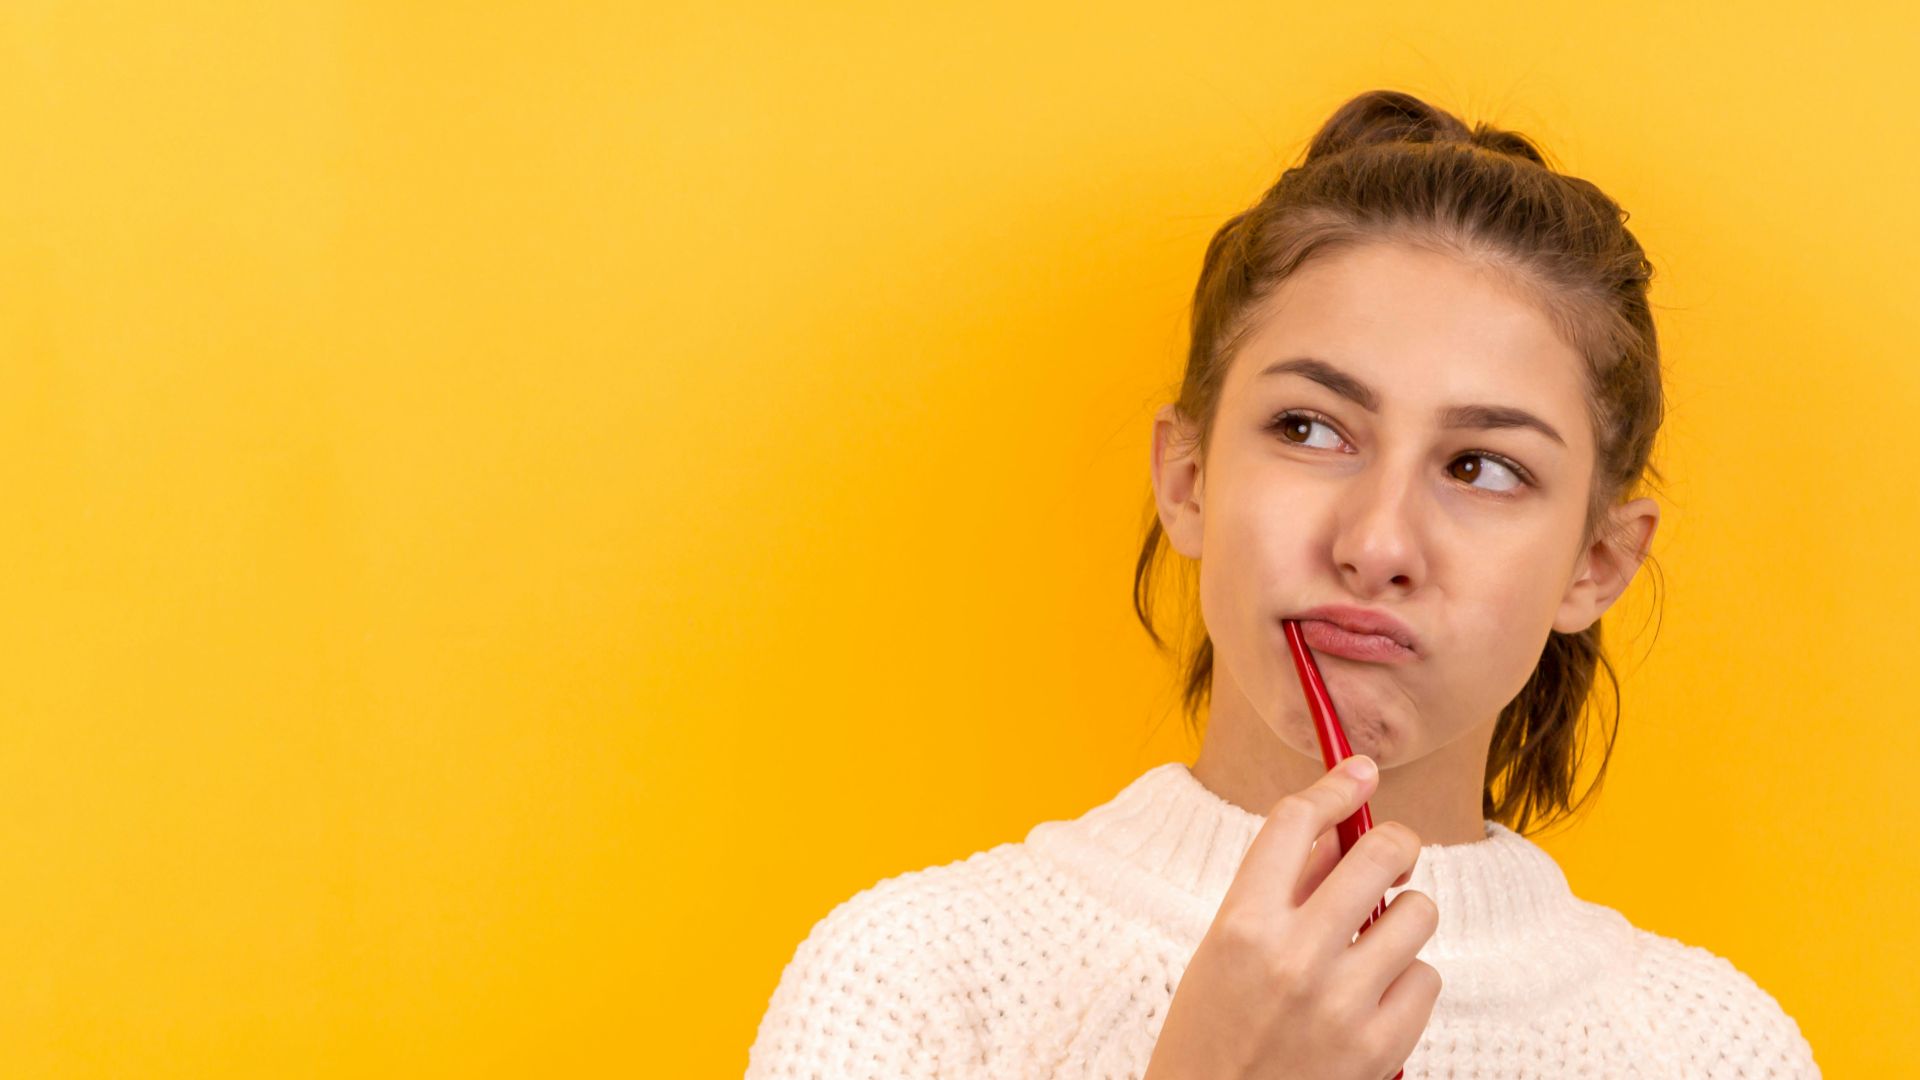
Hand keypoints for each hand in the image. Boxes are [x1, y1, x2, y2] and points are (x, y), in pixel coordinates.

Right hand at [1142, 756, 1440, 1079]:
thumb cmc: (1213, 1033)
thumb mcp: (1226, 951)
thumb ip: (1281, 887)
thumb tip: (1338, 828)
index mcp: (1240, 924)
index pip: (1294, 822)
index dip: (1334, 787)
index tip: (1359, 773)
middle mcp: (1293, 957)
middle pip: (1379, 853)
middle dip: (1396, 843)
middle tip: (1394, 854)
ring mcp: (1341, 1004)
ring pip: (1417, 913)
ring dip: (1402, 919)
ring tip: (1375, 943)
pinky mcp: (1380, 1048)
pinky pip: (1427, 978)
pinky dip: (1407, 982)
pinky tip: (1374, 999)